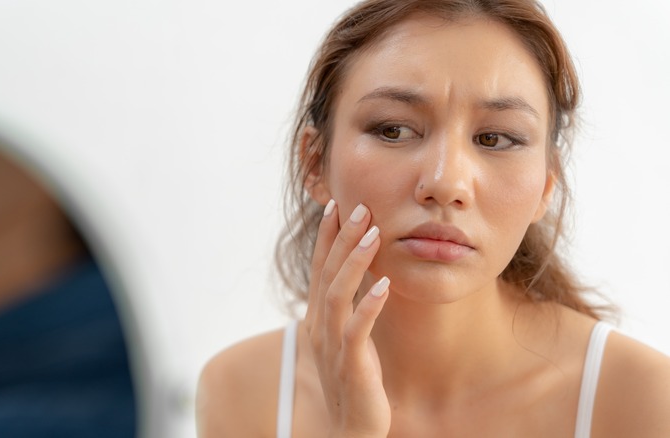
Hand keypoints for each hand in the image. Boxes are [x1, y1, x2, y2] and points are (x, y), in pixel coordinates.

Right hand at [304, 200, 390, 436]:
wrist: (349, 429)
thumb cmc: (352, 381)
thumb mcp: (345, 339)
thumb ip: (347, 309)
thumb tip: (360, 275)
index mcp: (318, 319)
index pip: (319, 269)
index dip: (326, 238)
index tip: (335, 206)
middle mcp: (319, 327)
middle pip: (326, 273)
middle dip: (341, 238)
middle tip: (358, 206)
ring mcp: (332, 345)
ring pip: (337, 294)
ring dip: (354, 261)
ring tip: (373, 233)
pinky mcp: (351, 364)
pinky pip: (357, 329)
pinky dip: (368, 304)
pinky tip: (383, 284)